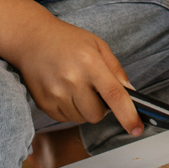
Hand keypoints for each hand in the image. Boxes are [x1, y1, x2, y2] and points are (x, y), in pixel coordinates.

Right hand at [0, 13, 143, 135]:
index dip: (128, 115)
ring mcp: (56, 93)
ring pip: (81, 119)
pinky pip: (66, 119)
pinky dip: (70, 110)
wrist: (31, 38)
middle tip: (94, 89)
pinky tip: (64, 90)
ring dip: (84, 109)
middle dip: (101, 107)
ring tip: (76, 86)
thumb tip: (130, 93)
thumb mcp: (98, 45)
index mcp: (90, 63)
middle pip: (97, 114)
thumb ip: (116, 69)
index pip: (114, 95)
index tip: (137, 128)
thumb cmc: (67, 40)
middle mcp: (72, 79)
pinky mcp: (44, 103)